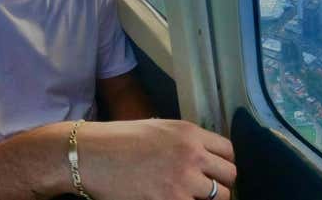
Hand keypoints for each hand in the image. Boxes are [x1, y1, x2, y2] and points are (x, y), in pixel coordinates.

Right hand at [78, 119, 235, 199]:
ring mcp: (182, 182)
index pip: (229, 151)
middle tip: (206, 189)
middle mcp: (192, 156)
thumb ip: (186, 141)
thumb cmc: (120, 140)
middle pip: (230, 176)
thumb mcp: (160, 128)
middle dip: (221, 184)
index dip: (223, 164)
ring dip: (206, 199)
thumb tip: (204, 156)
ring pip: (219, 197)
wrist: (92, 155)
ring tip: (189, 196)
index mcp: (190, 133)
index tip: (215, 172)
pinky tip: (175, 199)